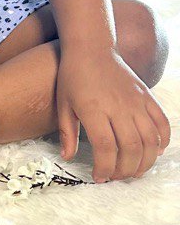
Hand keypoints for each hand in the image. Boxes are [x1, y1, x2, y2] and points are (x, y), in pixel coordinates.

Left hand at [56, 52, 170, 181]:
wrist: (91, 47)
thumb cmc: (73, 75)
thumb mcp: (63, 103)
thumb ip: (67, 133)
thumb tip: (67, 158)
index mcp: (94, 109)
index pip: (106, 148)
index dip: (105, 168)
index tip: (99, 177)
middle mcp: (118, 107)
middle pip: (131, 148)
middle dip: (125, 170)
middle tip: (116, 176)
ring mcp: (136, 101)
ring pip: (150, 140)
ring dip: (145, 162)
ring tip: (134, 170)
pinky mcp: (146, 96)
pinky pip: (162, 123)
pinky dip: (162, 141)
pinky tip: (153, 151)